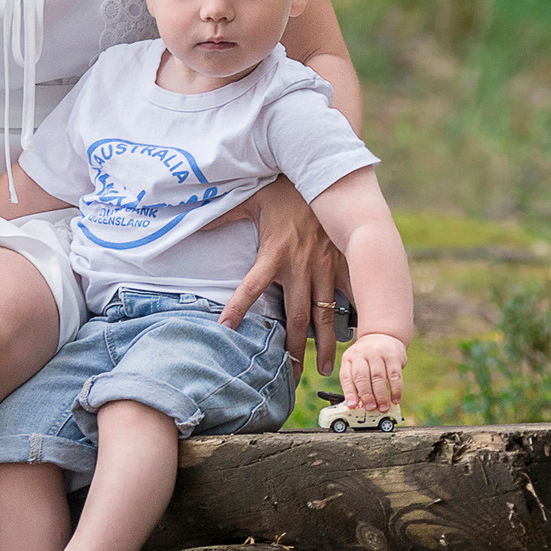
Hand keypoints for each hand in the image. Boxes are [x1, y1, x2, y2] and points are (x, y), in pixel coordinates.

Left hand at [212, 177, 346, 371]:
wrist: (323, 173)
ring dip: (324, 344)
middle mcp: (300, 267)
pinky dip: (353, 316)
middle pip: (294, 317)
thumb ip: (225, 215)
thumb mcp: (251, 199)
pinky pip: (349, 294)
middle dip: (293, 349)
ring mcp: (324, 268)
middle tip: (291, 376)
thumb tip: (193, 221)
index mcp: (274, 254)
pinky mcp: (341, 264)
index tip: (225, 329)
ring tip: (325, 369)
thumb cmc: (284, 189)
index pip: (251, 286)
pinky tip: (358, 337)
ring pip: (324, 314)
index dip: (237, 307)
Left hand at [340, 333, 405, 413]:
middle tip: (370, 408)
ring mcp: (378, 353)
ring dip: (381, 395)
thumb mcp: (356, 366)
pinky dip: (396, 390)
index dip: (349, 393)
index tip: (352, 406)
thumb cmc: (367, 359)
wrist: (382, 336)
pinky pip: (395, 375)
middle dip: (366, 395)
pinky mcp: (393, 355)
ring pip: (378, 377)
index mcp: (349, 358)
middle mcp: (361, 353)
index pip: (346, 377)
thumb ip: (354, 385)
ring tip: (383, 407)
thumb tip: (355, 406)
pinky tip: (395, 399)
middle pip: (362, 377)